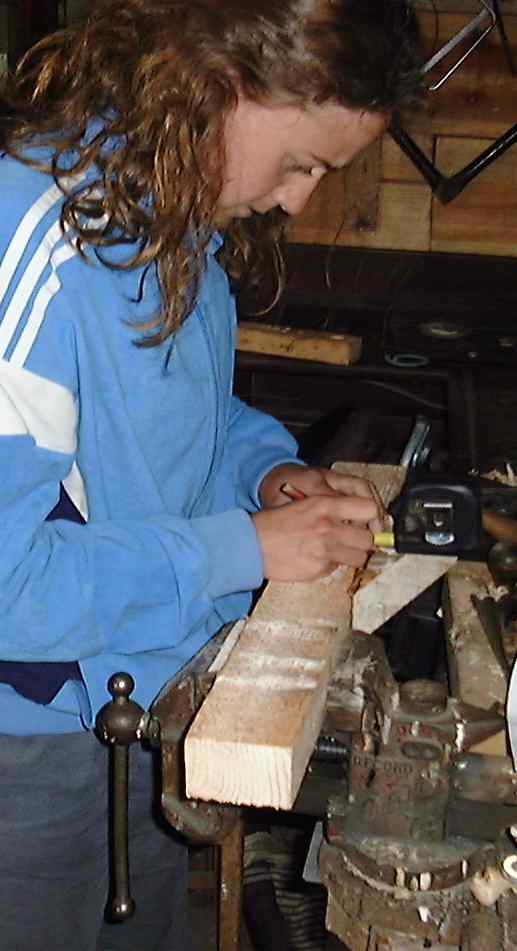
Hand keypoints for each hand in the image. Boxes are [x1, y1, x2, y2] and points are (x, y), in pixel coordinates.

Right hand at [254, 464, 384, 581]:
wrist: (250, 545)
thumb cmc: (274, 524)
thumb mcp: (304, 504)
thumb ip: (331, 509)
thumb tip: (358, 518)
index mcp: (324, 504)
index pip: (369, 509)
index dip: (373, 518)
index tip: (373, 523)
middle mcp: (328, 527)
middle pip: (369, 539)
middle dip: (365, 541)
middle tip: (356, 540)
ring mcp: (325, 550)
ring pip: (359, 557)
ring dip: (353, 555)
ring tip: (338, 550)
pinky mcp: (319, 569)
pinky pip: (337, 568)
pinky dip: (332, 564)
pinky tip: (317, 558)